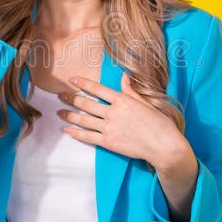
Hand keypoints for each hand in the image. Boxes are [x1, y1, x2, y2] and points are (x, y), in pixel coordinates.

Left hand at [57, 72, 188, 167]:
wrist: (163, 145)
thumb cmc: (159, 124)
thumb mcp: (146, 103)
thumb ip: (131, 90)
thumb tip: (123, 76)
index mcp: (122, 100)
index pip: (98, 89)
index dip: (83, 83)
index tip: (72, 79)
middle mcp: (113, 112)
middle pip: (87, 104)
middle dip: (71, 99)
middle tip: (60, 96)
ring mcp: (109, 127)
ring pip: (84, 120)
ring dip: (69, 115)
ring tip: (58, 112)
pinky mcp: (108, 142)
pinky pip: (88, 136)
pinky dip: (76, 133)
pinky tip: (67, 129)